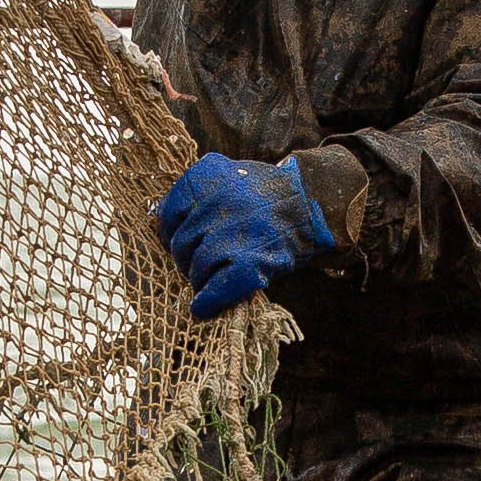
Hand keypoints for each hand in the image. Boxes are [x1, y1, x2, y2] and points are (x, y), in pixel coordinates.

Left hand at [152, 154, 325, 317]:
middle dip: (187, 259)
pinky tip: (203, 307)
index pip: (169, 213)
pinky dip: (209, 300)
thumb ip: (199, 197)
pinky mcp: (252, 261)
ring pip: (197, 267)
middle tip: (201, 265)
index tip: (179, 242)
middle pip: (181, 244)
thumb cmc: (268, 195)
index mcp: (207, 174)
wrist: (315, 201)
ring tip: (212, 280)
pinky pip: (218, 287)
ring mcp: (234, 232)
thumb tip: (165, 229)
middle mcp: (218, 200)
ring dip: (200, 280)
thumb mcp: (230, 178)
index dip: (171, 233)